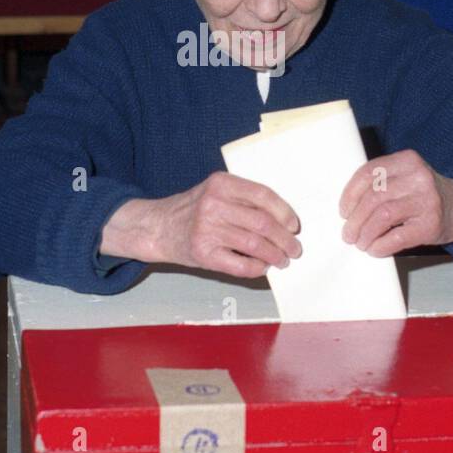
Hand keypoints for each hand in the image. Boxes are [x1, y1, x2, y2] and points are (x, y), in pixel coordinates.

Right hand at [102, 172, 301, 278]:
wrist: (158, 227)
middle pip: (263, 223)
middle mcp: (213, 204)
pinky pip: (240, 265)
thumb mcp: (215, 192)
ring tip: (282, 260)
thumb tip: (284, 220)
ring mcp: (207, 230)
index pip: (263, 195)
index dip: (284, 212)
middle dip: (285, 239)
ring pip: (255, 245)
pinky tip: (263, 267)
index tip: (294, 225)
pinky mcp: (203, 254)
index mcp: (221, 183)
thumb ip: (244, 199)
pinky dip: (257, 268)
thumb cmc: (193, 209)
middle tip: (294, 248)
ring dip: (275, 255)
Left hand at [337, 149, 452, 256]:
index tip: (344, 211)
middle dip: (354, 219)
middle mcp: (418, 177)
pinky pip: (396, 237)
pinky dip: (380, 246)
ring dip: (365, 233)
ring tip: (360, 242)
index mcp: (407, 160)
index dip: (350, 195)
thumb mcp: (406, 177)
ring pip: (382, 216)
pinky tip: (375, 249)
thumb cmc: (425, 195)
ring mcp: (426, 201)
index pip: (368, 173)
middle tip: (348, 234)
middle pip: (373, 197)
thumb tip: (347, 209)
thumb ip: (381, 183)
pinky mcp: (431, 224)